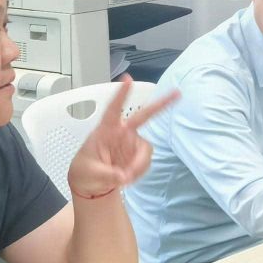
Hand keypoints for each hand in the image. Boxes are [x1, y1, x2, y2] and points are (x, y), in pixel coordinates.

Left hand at [68, 76, 180, 201]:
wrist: (92, 183)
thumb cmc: (86, 170)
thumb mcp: (90, 173)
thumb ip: (107, 174)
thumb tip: (122, 176)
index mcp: (105, 130)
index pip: (113, 109)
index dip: (121, 95)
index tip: (128, 79)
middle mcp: (122, 132)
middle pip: (143, 116)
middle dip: (160, 104)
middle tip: (177, 93)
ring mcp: (132, 143)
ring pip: (146, 149)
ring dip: (139, 165)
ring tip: (125, 178)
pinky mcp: (138, 155)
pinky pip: (145, 162)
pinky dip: (139, 171)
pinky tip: (127, 177)